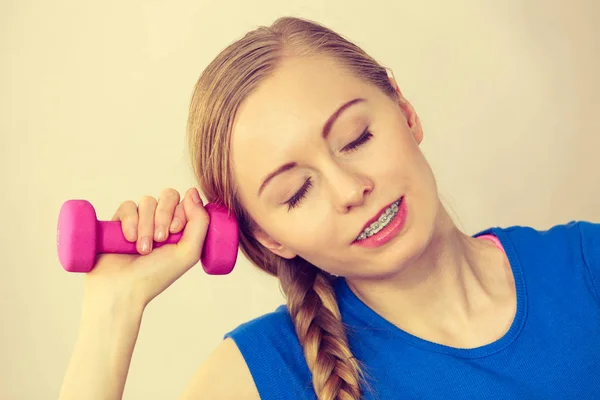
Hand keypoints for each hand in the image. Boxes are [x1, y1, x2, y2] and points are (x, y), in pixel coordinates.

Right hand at [82, 187, 208, 309]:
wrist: (121, 289)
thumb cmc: (156, 275)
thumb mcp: (188, 252)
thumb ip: (199, 221)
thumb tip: (193, 192)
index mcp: (180, 228)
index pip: (186, 201)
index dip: (181, 212)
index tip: (175, 232)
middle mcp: (161, 222)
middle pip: (168, 195)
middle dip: (164, 216)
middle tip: (160, 239)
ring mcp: (140, 220)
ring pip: (147, 201)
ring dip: (146, 225)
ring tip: (143, 249)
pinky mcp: (119, 221)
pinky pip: (127, 206)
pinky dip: (129, 222)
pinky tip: (128, 240)